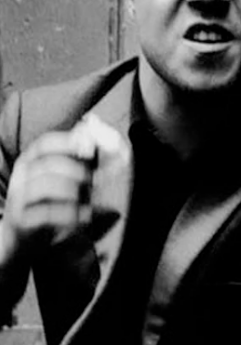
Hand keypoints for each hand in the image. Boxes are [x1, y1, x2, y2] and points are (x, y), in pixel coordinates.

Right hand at [0, 129, 96, 255]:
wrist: (24, 238)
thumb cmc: (51, 203)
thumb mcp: (63, 178)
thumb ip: (77, 157)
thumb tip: (93, 130)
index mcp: (30, 161)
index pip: (44, 144)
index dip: (67, 143)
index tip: (90, 149)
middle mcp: (21, 176)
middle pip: (48, 164)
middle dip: (77, 171)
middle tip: (96, 181)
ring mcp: (18, 198)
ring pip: (45, 186)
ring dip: (73, 191)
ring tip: (90, 200)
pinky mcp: (20, 220)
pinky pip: (45, 212)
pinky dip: (69, 213)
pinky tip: (85, 215)